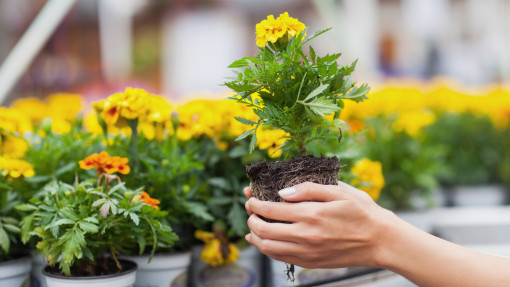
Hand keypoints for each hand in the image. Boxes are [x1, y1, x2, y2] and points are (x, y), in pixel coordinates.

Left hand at [243, 181, 397, 268]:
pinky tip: (264, 242)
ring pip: (268, 247)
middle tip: (250, 210)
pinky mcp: (311, 263)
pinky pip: (281, 258)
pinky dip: (267, 249)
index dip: (255, 203)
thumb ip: (309, 189)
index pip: (271, 209)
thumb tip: (282, 192)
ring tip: (252, 227)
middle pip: (264, 229)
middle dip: (251, 218)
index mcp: (312, 214)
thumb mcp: (339, 191)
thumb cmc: (362, 212)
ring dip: (255, 236)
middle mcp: (306, 235)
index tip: (251, 197)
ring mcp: (307, 252)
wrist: (381, 241)